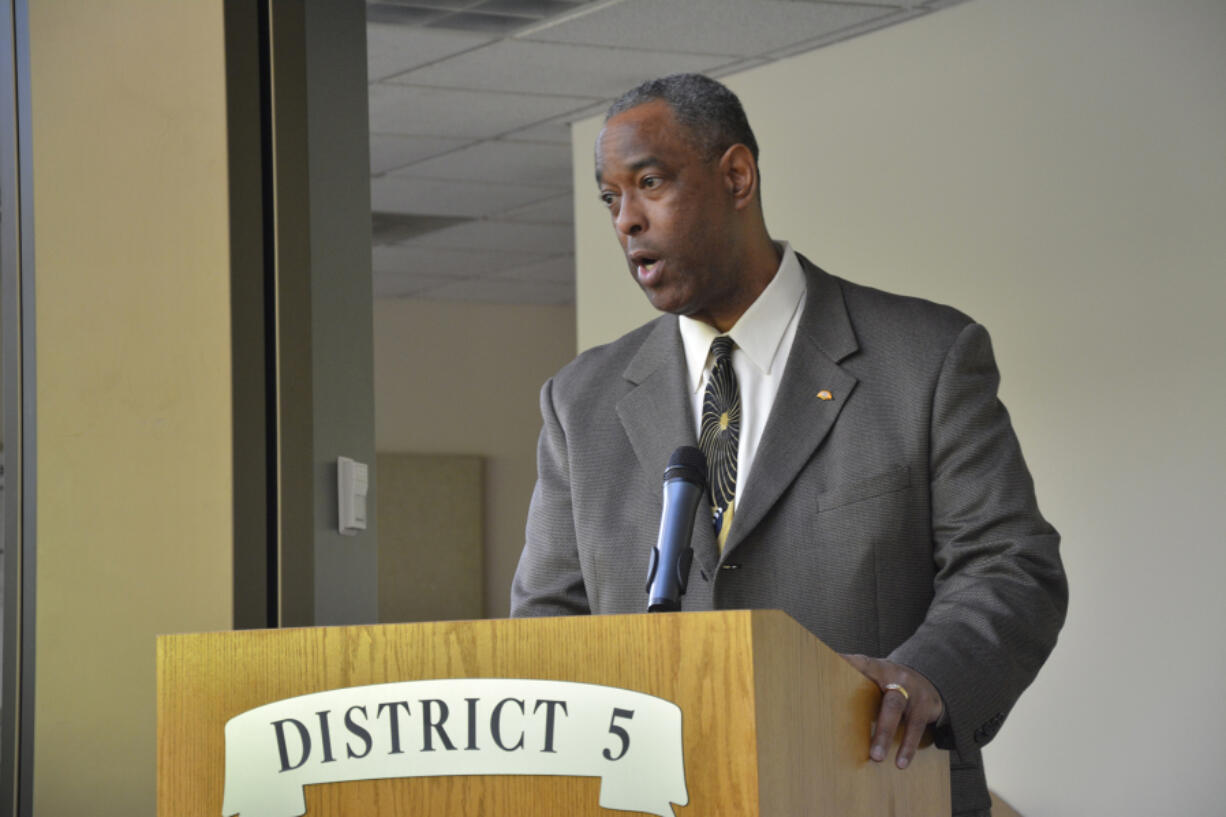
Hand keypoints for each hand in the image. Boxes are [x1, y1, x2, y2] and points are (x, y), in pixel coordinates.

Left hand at [841, 653, 943, 769]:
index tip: (831, 664)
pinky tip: (900, 763)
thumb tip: (822, 699)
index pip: (861, 663)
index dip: (847, 663)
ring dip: (885, 735)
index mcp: (878, 668)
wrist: (928, 683)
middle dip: (864, 710)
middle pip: (874, 688)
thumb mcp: (876, 678)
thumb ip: (857, 684)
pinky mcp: (925, 706)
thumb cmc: (890, 685)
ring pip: (895, 710)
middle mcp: (896, 676)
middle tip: (849, 731)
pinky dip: (907, 748)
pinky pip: (916, 728)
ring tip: (876, 757)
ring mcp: (912, 691)